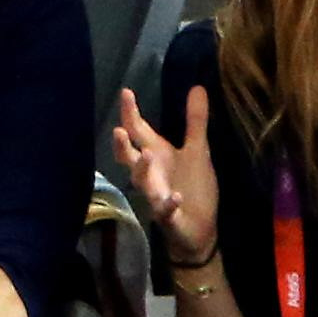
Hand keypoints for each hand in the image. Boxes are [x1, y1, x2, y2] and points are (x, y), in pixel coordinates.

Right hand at [113, 86, 217, 259]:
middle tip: (118, 130)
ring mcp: (157, 195)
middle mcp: (151, 174)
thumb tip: (196, 86)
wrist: (199, 230)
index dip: (130, 113)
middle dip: (122, 145)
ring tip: (147, 154)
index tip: (125, 92)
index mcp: (158, 155)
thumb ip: (195, 121)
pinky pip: (165, 211)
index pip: (139, 132)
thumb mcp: (197, 150)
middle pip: (129, 157)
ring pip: (142, 183)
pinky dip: (168, 205)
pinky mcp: (169, 216)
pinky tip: (175, 197)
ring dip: (142, 169)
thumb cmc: (193, 187)